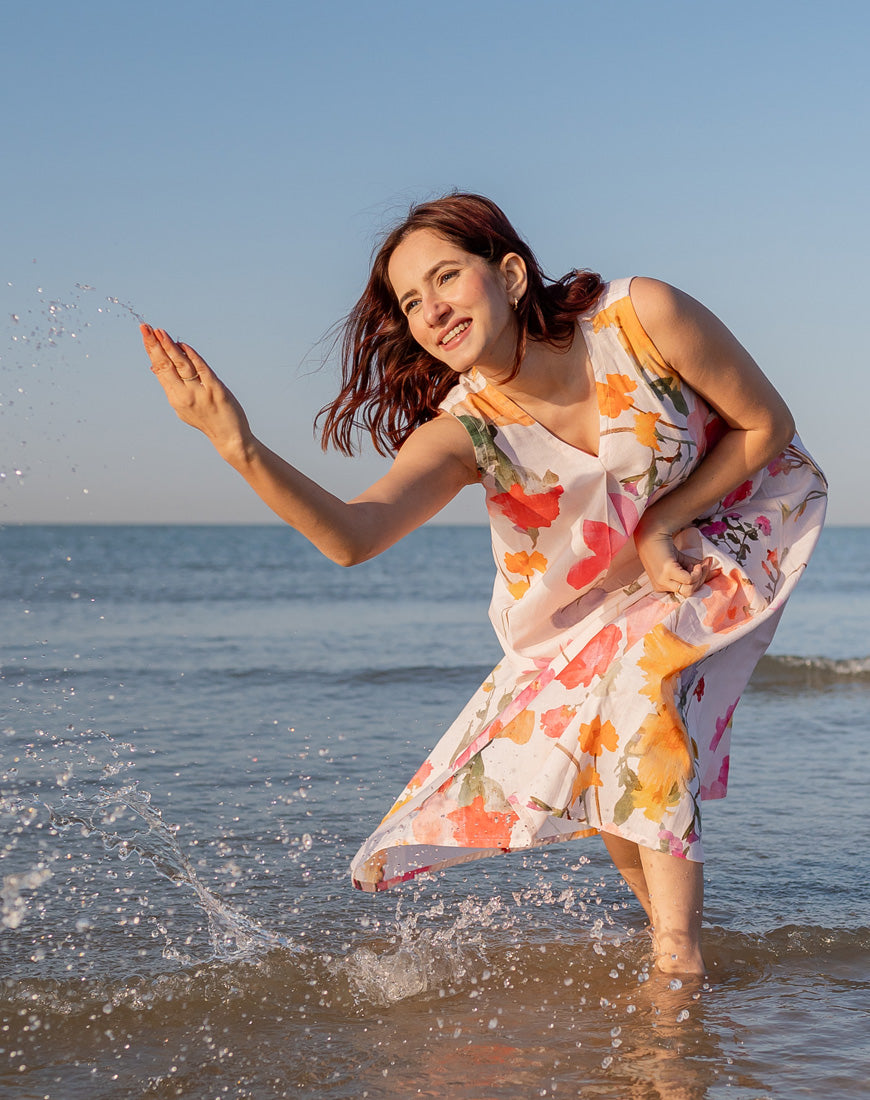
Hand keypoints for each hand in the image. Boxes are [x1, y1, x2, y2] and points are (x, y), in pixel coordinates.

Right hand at [140, 325, 251, 460]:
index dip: (152, 351)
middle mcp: (184, 396)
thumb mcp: (183, 406)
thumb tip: (155, 367)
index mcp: (175, 398)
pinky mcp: (216, 390)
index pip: (160, 370)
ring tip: (160, 332)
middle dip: (155, 345)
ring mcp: (200, 393)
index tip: (145, 334)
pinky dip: (193, 356)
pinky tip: (184, 345)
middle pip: (166, 366)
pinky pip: (202, 370)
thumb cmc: (206, 419)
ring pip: (181, 366)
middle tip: (145, 328)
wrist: (229, 438)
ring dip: (170, 347)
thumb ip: (171, 386)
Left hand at [634, 524, 717, 597]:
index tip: (708, 571)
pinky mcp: (667, 572)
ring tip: (698, 565)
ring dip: (699, 576)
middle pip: (688, 593)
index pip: (684, 593)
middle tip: (703, 566)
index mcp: (661, 587)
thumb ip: (696, 569)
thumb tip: (715, 572)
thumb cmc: (665, 548)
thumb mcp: (682, 562)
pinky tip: (694, 564)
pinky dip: (696, 573)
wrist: (651, 533)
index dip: (699, 583)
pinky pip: (689, 580)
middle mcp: (660, 587)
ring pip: (689, 589)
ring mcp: (662, 580)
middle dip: (700, 580)